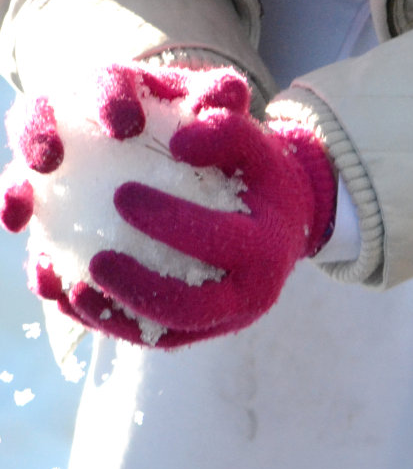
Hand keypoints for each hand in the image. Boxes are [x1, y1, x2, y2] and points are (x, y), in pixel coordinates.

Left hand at [2, 63, 334, 346]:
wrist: (283, 219)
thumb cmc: (259, 174)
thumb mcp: (255, 144)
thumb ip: (225, 132)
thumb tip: (179, 141)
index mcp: (268, 248)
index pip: (220, 242)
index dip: (172, 225)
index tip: (122, 195)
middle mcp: (253, 295)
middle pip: (192, 306)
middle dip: (139, 285)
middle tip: (96, 257)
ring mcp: (226, 320)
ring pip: (167, 333)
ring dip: (116, 316)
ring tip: (75, 287)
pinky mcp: (201, 332)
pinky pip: (150, 336)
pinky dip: (110, 321)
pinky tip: (73, 294)